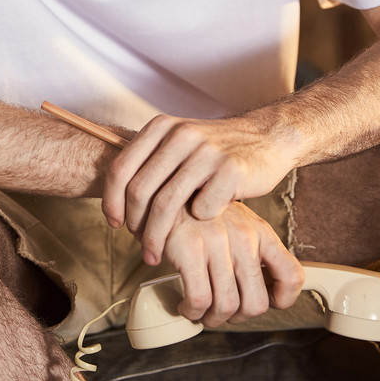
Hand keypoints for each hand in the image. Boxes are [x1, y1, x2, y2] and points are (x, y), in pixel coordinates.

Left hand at [101, 112, 295, 265]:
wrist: (268, 138)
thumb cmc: (218, 151)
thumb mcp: (180, 143)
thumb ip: (152, 163)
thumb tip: (116, 200)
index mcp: (163, 126)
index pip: (121, 168)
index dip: (111, 201)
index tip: (115, 224)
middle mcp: (181, 134)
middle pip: (140, 190)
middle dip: (135, 226)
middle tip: (140, 247)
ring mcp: (206, 151)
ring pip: (166, 204)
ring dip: (157, 237)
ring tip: (156, 254)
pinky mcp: (230, 169)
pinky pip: (202, 210)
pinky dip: (199, 224)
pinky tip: (204, 227)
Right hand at [163, 201, 303, 327]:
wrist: (171, 191)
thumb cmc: (204, 214)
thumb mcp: (239, 224)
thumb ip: (255, 253)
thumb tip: (266, 292)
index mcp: (261, 232)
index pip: (292, 276)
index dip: (282, 300)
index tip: (267, 302)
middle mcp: (244, 237)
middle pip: (256, 304)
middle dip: (238, 318)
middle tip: (224, 312)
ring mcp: (217, 242)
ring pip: (226, 306)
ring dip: (212, 318)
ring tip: (202, 310)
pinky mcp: (190, 249)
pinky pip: (199, 300)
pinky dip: (192, 312)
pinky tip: (187, 304)